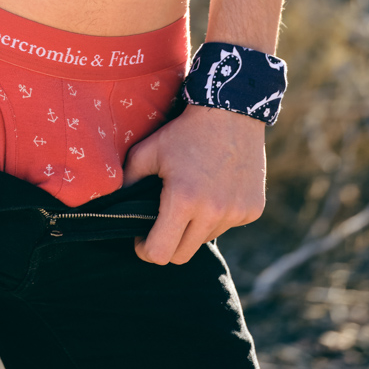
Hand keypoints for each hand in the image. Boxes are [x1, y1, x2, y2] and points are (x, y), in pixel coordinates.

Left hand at [121, 104, 265, 264]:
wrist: (231, 112)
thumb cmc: (184, 131)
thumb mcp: (149, 150)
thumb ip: (129, 180)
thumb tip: (115, 205)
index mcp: (183, 199)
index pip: (160, 252)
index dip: (145, 250)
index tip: (141, 239)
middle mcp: (213, 212)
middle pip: (182, 255)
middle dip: (167, 245)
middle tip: (161, 226)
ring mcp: (236, 213)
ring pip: (205, 239)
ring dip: (194, 228)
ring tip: (191, 198)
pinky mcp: (252, 210)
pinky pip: (227, 225)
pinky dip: (217, 217)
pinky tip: (214, 191)